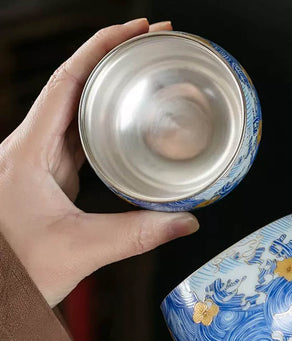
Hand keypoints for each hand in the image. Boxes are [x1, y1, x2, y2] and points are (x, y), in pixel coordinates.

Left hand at [0, 19, 198, 307]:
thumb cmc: (15, 271)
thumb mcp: (80, 250)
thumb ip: (136, 235)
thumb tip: (185, 222)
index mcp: (28, 153)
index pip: (67, 80)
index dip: (102, 47)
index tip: (138, 29)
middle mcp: (30, 147)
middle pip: (73, 84)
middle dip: (114, 58)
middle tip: (152, 45)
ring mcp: (38, 159)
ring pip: (75, 107)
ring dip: (108, 87)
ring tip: (143, 73)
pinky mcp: (48, 174)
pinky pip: (77, 134)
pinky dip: (103, 120)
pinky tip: (125, 121)